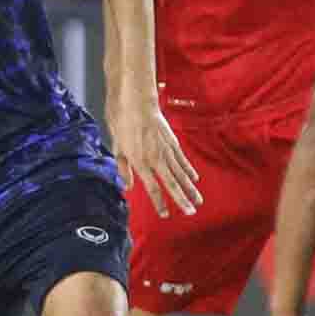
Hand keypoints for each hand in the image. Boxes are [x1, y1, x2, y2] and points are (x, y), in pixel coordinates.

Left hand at [108, 97, 200, 217]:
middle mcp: (156, 158)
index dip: (159, 202)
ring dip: (190, 188)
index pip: (152, 188)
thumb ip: (123, 167)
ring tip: (198, 200)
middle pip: (172, 183)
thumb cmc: (121, 121)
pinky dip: (189, 169)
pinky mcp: (172, 141)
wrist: (135, 101)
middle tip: (190, 212)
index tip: (165, 214)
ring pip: (181, 173)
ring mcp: (166, 149)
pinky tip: (195, 178)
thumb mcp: (116, 146)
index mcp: (140, 162)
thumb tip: (127, 185)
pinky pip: (183, 159)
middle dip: (181, 200)